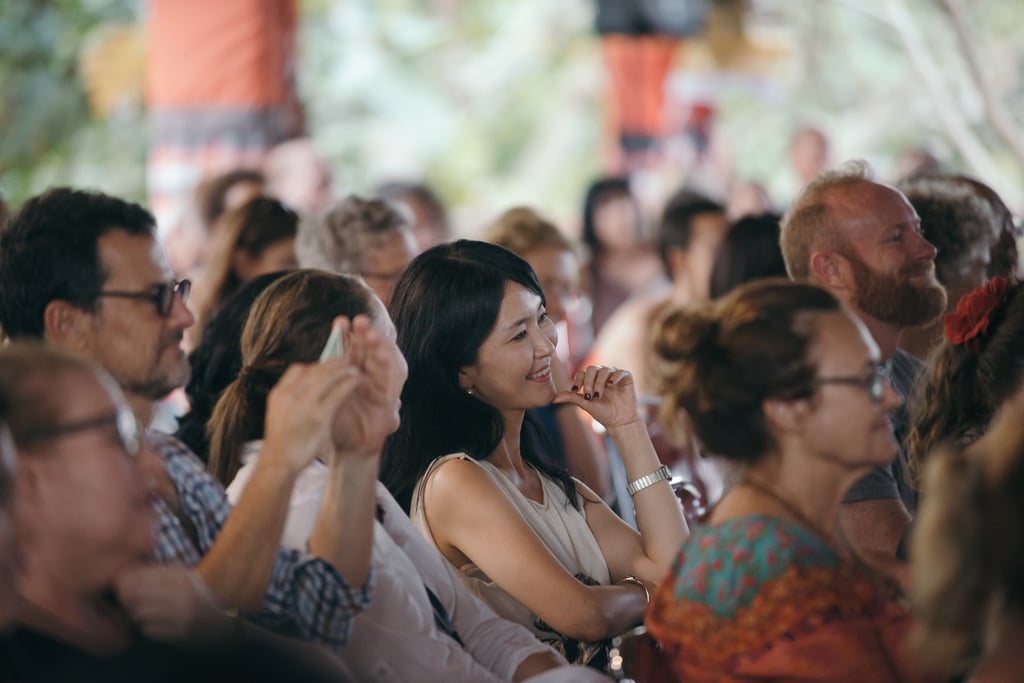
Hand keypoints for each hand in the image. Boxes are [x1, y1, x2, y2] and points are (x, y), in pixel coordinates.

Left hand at [115, 566, 233, 642]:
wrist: (229, 622)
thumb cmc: (203, 596)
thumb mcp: (186, 576)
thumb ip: (158, 573)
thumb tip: (124, 576)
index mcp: (182, 574)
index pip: (136, 576)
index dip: (126, 582)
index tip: (129, 586)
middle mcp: (183, 592)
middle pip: (132, 595)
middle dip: (129, 600)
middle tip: (135, 602)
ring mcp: (183, 614)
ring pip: (138, 613)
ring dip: (139, 615)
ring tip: (150, 613)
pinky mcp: (181, 633)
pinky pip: (148, 630)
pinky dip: (149, 628)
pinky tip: (160, 624)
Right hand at [262, 353, 360, 473]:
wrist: (279, 463)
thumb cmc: (283, 441)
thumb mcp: (280, 413)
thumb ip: (292, 399)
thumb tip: (307, 388)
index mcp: (279, 393)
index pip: (298, 369)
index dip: (315, 366)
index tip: (326, 368)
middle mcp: (290, 395)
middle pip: (315, 370)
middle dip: (333, 365)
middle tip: (346, 364)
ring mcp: (305, 405)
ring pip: (328, 377)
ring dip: (344, 371)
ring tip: (355, 370)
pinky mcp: (320, 416)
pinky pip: (338, 393)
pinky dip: (349, 384)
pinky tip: (357, 382)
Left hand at [329, 314, 403, 457]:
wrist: (349, 450)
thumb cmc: (337, 423)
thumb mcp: (328, 400)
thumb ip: (326, 382)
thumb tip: (313, 363)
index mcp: (352, 374)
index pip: (351, 350)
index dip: (347, 336)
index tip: (340, 321)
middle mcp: (368, 377)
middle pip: (369, 352)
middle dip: (366, 335)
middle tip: (360, 321)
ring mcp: (380, 388)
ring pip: (382, 362)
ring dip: (379, 348)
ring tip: (373, 335)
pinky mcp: (389, 400)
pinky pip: (392, 382)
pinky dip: (389, 369)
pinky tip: (384, 357)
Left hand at [553, 365, 640, 429]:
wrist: (619, 421)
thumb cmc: (602, 413)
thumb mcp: (585, 404)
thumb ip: (572, 398)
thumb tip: (553, 399)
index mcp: (591, 379)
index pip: (581, 373)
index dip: (578, 380)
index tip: (575, 391)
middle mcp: (602, 375)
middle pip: (592, 369)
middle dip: (588, 382)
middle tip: (588, 396)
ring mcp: (614, 375)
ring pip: (604, 370)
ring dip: (599, 382)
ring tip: (598, 396)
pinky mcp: (626, 377)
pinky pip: (619, 372)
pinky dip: (614, 377)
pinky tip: (611, 384)